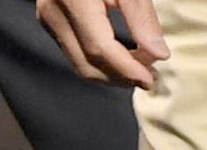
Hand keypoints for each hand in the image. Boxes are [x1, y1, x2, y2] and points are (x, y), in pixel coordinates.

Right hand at [37, 0, 169, 88]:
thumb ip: (142, 16)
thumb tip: (158, 55)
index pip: (100, 48)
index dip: (127, 68)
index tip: (152, 78)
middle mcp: (53, 13)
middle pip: (88, 63)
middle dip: (120, 77)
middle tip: (149, 79)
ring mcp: (48, 20)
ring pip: (80, 64)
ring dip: (111, 74)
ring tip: (139, 71)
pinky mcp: (50, 22)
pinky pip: (76, 53)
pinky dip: (100, 63)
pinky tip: (122, 60)